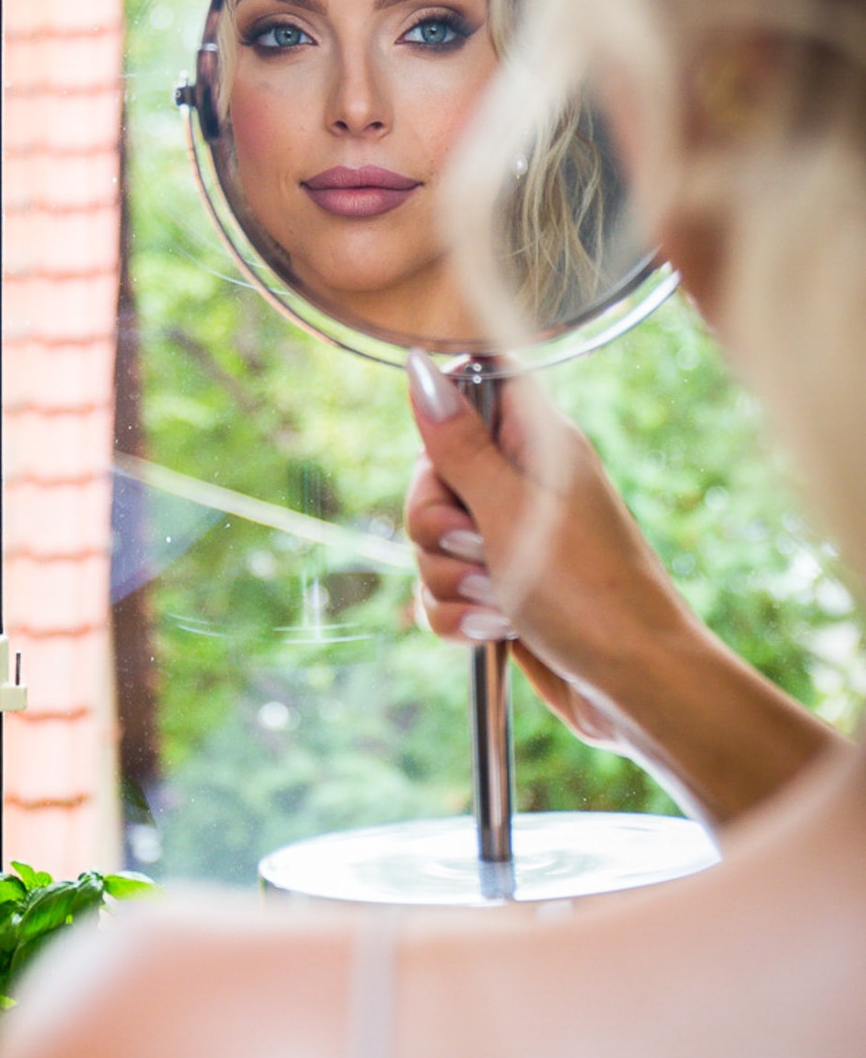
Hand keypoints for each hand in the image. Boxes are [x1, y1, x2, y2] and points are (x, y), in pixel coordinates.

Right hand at [403, 349, 840, 824]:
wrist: (636, 688)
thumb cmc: (589, 594)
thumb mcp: (510, 510)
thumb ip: (458, 444)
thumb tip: (422, 368)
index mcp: (539, 443)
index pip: (475, 387)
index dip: (444, 412)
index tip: (447, 459)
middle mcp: (525, 485)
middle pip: (433, 476)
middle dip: (434, 524)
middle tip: (479, 546)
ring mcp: (512, 541)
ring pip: (432, 542)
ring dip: (447, 579)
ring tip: (499, 599)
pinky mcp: (502, 592)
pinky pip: (443, 591)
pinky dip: (457, 615)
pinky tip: (494, 630)